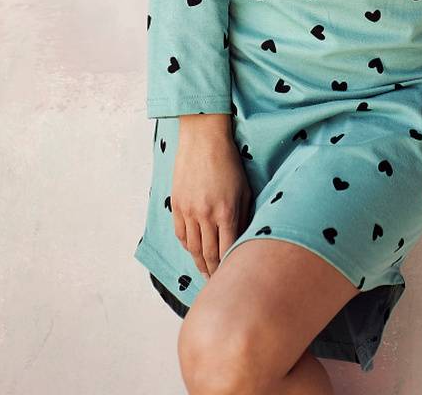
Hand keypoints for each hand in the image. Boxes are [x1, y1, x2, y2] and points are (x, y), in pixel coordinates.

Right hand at [172, 117, 253, 278]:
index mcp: (227, 212)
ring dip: (199, 263)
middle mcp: (206, 215)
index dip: (229, 268)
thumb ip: (244, 216)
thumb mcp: (244, 189)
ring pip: (193, 248)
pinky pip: (181, 234)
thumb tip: (243, 240)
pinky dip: (187, 246)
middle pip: (208, 254)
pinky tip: (193, 251)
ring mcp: (189, 211)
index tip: (232, 278)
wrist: (203, 138)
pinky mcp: (177, 204)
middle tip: (217, 283)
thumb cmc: (229, 162)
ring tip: (205, 272)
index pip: (228, 252)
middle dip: (214, 271)